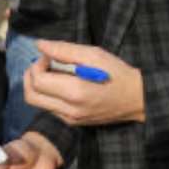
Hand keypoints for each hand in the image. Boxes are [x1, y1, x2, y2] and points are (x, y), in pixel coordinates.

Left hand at [24, 40, 144, 125]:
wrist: (137, 100)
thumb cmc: (118, 74)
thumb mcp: (94, 55)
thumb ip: (64, 50)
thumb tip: (40, 45)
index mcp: (75, 92)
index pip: (38, 81)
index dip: (37, 65)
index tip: (48, 57)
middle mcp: (69, 110)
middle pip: (31, 95)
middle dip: (30, 76)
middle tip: (43, 64)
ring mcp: (70, 119)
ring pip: (37, 103)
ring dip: (37, 85)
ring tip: (52, 72)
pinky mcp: (72, 122)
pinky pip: (49, 108)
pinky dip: (47, 94)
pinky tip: (60, 83)